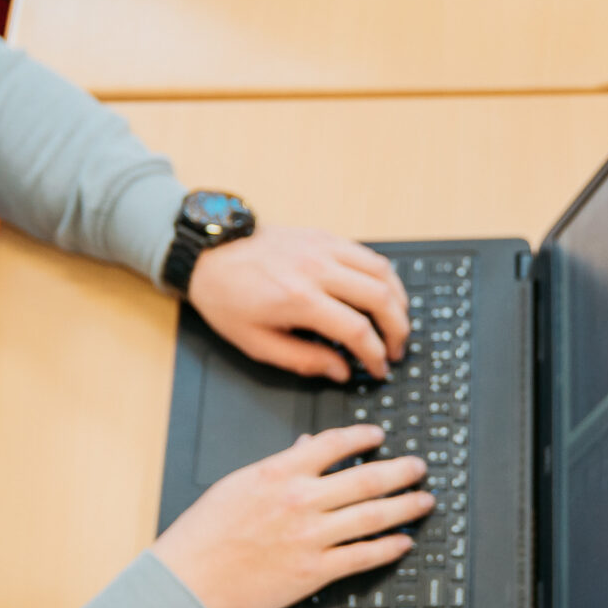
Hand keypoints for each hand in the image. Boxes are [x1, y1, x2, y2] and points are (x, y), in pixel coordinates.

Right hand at [153, 426, 430, 607]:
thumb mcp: (239, 483)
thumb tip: (307, 444)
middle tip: (419, 468)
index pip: (334, 444)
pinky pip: (361, 557)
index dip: (363, 437)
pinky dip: (387, 548)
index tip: (379, 436)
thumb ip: (280, 464)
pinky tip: (403, 541)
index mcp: (279, 473)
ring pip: (372, 517)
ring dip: (404, 507)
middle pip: (365, 479)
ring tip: (423, 501)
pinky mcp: (313, 572)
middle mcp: (300, 501)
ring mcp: (310, 537)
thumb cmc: (206, 532)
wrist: (188, 577)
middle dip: (400, 471)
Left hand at [188, 224, 410, 380]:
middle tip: (396, 350)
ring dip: (398, 301)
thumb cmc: (227, 299)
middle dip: (397, 330)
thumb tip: (342, 370)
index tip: (379, 368)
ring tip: (398, 323)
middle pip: (379, 299)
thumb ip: (304, 360)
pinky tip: (384, 293)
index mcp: (298, 300)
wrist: (209, 255)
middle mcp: (316, 269)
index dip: (376, 355)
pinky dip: (385, 276)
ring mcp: (323, 248)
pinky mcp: (324, 237)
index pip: (357, 330)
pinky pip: (368, 254)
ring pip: (382, 273)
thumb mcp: (257, 343)